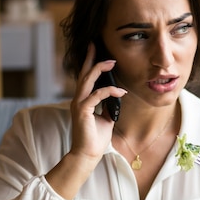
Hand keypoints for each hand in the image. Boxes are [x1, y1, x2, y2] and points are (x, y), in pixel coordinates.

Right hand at [69, 43, 126, 161]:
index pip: (86, 78)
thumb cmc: (95, 138)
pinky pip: (96, 96)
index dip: (90, 63)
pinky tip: (120, 92)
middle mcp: (78, 100)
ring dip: (99, 69)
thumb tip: (117, 97)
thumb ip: (108, 106)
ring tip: (111, 62)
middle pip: (83, 74)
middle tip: (95, 45)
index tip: (95, 50)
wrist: (88, 155)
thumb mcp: (106, 118)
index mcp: (83, 100)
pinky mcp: (82, 111)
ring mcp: (79, 104)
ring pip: (87, 81)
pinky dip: (109, 91)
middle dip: (90, 58)